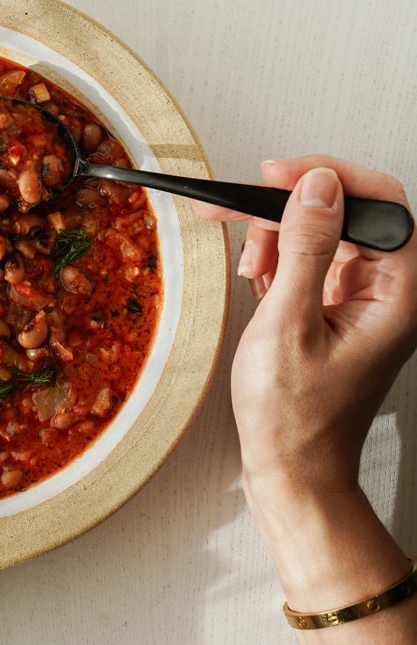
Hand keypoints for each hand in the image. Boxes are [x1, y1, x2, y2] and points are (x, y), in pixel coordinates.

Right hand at [194, 157, 416, 499]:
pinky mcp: (339, 309)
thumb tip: (316, 186)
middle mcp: (390, 293)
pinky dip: (279, 262)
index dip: (327, 178)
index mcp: (399, 295)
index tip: (277, 175)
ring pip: (324, 233)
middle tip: (246, 218)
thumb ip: (305, 249)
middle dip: (290, 212)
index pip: (379, 203)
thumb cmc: (294, 418)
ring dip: (279, 239)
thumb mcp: (288, 324)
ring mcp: (364, 300)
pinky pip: (311, 261)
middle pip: (347, 213)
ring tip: (252, 270)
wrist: (290, 469)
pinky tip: (260, 283)